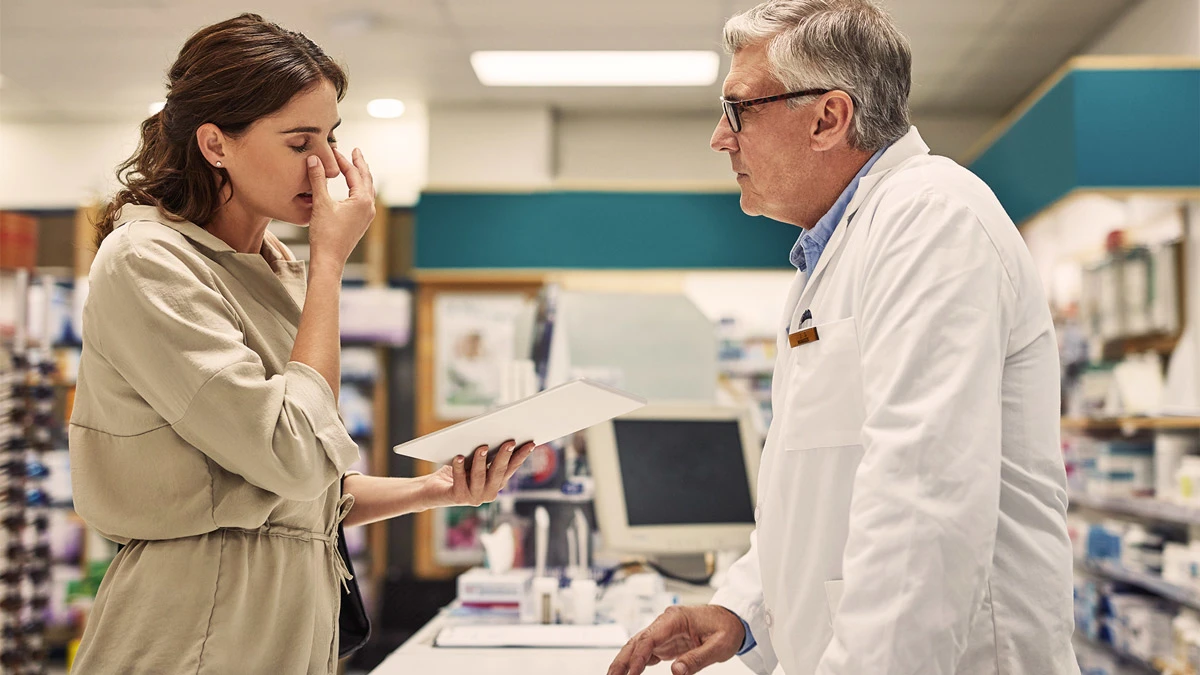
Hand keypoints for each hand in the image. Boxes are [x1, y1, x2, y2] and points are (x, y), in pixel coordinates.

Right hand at [305, 148, 375, 265]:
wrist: (329, 260)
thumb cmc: (325, 235)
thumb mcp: (320, 203)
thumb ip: (318, 179)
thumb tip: (314, 159)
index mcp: (362, 200)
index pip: (354, 173)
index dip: (343, 160)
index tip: (334, 150)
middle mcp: (369, 207)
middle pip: (366, 179)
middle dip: (359, 164)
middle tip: (356, 151)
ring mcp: (367, 216)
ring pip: (367, 190)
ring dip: (361, 176)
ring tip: (356, 166)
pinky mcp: (361, 223)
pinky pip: (364, 200)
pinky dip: (359, 189)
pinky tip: (353, 189)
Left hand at [420, 441, 537, 508]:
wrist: (434, 489)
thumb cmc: (457, 471)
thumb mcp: (474, 460)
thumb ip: (485, 453)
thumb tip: (494, 434)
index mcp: (497, 482)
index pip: (512, 467)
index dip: (522, 456)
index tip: (531, 443)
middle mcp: (489, 492)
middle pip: (498, 472)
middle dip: (504, 456)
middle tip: (509, 442)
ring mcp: (474, 497)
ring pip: (480, 476)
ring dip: (481, 461)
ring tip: (481, 447)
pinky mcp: (458, 497)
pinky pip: (459, 480)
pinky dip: (458, 467)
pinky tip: (458, 457)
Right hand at [607, 605, 744, 674]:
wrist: (733, 619)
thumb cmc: (727, 627)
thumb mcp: (718, 646)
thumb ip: (697, 658)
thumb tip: (676, 671)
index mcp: (676, 618)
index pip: (650, 637)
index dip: (638, 656)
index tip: (631, 673)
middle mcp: (666, 622)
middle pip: (637, 640)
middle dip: (622, 659)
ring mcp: (664, 630)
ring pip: (638, 645)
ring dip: (626, 661)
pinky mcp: (666, 639)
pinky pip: (647, 650)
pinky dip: (636, 661)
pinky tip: (631, 672)